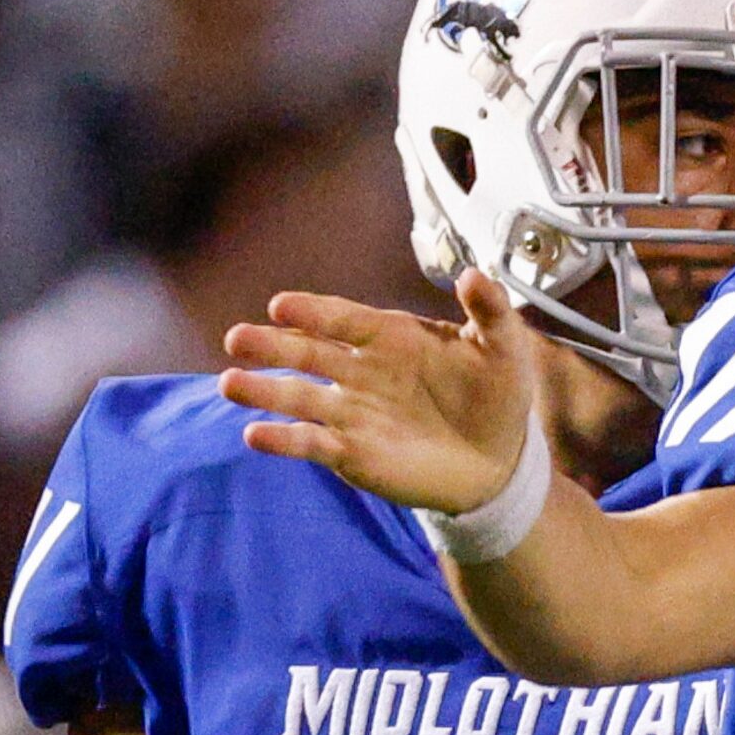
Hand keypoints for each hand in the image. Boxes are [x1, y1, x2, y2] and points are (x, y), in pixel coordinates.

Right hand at [221, 268, 539, 513]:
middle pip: (308, 353)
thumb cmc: (497, 398)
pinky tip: (255, 435)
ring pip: (298, 397)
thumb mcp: (504, 350)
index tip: (281, 306)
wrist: (501, 461)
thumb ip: (490, 311)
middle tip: (238, 339)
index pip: (343, 319)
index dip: (313, 312)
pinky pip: (311, 443)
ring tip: (230, 383)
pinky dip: (283, 440)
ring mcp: (352, 411)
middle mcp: (361, 371)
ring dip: (264, 391)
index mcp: (390, 338)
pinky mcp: (351, 452)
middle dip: (272, 346)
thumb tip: (474, 273)